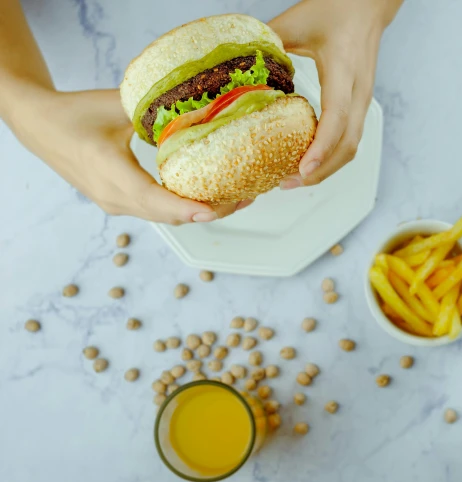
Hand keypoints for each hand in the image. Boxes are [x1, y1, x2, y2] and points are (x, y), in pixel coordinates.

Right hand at [10, 88, 252, 223]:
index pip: (153, 199)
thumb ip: (155, 110)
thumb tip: (200, 107)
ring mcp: (116, 204)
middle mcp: (113, 197)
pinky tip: (208, 195)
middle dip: (209, 210)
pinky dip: (184, 207)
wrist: (38, 126)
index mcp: (109, 172)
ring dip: (200, 211)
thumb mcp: (115, 105)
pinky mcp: (119, 202)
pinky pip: (158, 211)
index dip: (185, 207)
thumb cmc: (73, 113)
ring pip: (165, 217)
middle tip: (245, 197)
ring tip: (236, 198)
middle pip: (168, 215)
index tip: (214, 209)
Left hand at [270, 0, 402, 188]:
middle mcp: (359, 92)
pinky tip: (307, 161)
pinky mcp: (359, 105)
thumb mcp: (296, 21)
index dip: (321, 146)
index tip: (303, 168)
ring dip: (326, 169)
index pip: (337, 117)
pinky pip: (349, 139)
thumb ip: (267, 42)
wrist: (367, 6)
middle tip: (287, 182)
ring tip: (294, 179)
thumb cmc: (336, 10)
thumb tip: (237, 66)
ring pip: (352, 147)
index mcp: (345, 70)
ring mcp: (363, 101)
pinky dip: (330, 156)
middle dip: (320, 171)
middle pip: (348, 145)